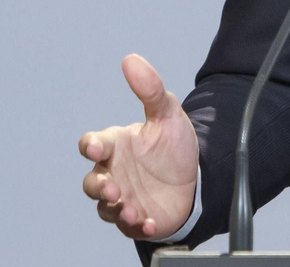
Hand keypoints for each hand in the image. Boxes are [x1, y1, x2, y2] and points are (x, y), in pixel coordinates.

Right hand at [79, 54, 198, 240]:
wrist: (198, 178)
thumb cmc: (173, 146)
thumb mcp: (168, 114)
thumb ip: (150, 90)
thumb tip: (131, 59)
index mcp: (117, 146)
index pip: (92, 144)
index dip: (91, 146)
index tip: (98, 149)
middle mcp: (114, 173)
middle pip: (91, 183)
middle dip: (98, 187)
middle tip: (113, 189)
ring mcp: (124, 198)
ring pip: (105, 209)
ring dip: (115, 211)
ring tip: (131, 210)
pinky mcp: (138, 219)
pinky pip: (130, 228)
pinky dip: (138, 227)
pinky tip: (151, 222)